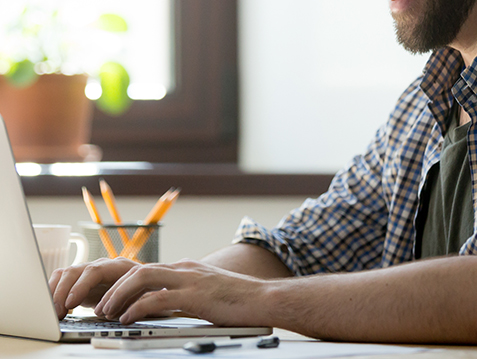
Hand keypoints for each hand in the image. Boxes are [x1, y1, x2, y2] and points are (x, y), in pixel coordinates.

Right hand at [49, 257, 138, 319]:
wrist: (146, 285)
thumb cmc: (145, 291)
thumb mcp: (142, 297)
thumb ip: (128, 301)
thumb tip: (110, 311)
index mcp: (120, 267)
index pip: (96, 271)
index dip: (81, 286)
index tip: (70, 303)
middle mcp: (103, 265)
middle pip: (77, 271)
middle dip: (63, 291)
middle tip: (57, 312)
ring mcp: (91, 270)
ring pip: (67, 274)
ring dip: (56, 292)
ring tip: (53, 312)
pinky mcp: (82, 279)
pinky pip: (63, 279)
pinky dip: (54, 291)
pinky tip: (51, 305)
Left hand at [94, 259, 265, 325]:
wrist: (264, 299)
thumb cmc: (239, 301)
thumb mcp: (208, 294)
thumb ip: (187, 296)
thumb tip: (167, 309)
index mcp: (186, 269)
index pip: (147, 270)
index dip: (124, 284)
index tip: (109, 300)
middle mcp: (185, 269)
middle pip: (139, 269)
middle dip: (114, 288)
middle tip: (99, 306)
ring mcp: (190, 280)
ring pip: (143, 278)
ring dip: (120, 295)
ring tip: (106, 312)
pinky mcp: (195, 295)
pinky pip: (158, 298)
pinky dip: (137, 307)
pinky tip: (127, 319)